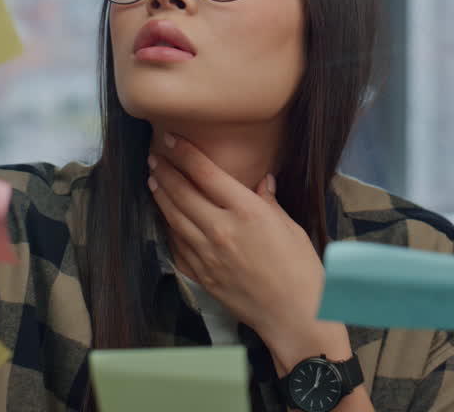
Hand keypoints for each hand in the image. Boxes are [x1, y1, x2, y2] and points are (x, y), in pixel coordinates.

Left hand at [146, 134, 328, 352]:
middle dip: (165, 171)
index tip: (170, 139)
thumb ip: (269, 201)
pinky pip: (177, 246)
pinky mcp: (202, 275)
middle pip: (183, 192)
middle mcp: (222, 229)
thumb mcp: (290, 226)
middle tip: (153, 157)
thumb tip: (262, 182)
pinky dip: (168, 229)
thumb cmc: (301, 269)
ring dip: (161, 196)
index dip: (184, 153)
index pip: (206, 173)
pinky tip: (164, 219)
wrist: (293, 315)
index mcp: (247, 211)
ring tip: (152, 181)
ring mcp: (208, 254)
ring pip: (174, 218)